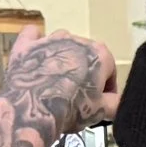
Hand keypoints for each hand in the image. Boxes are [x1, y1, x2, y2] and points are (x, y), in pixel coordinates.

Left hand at [0, 22, 119, 140]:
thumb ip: (115, 103)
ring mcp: (50, 39)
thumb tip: (118, 102)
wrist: (33, 108)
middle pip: (85, 55)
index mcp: (99, 54)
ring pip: (62, 43)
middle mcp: (77, 39)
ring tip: (57, 80)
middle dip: (84, 71)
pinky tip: (36, 54)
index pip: (110, 68)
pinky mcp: (27, 44)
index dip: (107, 86)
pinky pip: (33, 36)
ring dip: (63, 57)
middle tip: (78, 94)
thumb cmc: (71, 108)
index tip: (101, 100)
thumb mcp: (100, 111)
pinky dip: (36, 42)